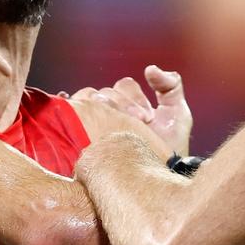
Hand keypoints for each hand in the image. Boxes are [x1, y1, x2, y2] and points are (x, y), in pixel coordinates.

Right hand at [70, 65, 192, 155]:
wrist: (161, 175)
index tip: (149, 117)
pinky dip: (66, 108)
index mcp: (128, 100)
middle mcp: (110, 107)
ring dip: (100, 108)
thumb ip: (170, 85)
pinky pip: (68, 116)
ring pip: (88, 101)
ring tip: (115, 126)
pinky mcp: (84, 138)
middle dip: (122, 105)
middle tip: (139, 122)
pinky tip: (70, 111)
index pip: (124, 86)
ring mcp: (96, 121)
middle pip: (105, 92)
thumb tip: (149, 69)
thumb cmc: (170, 147)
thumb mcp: (177, 113)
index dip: (135, 98)